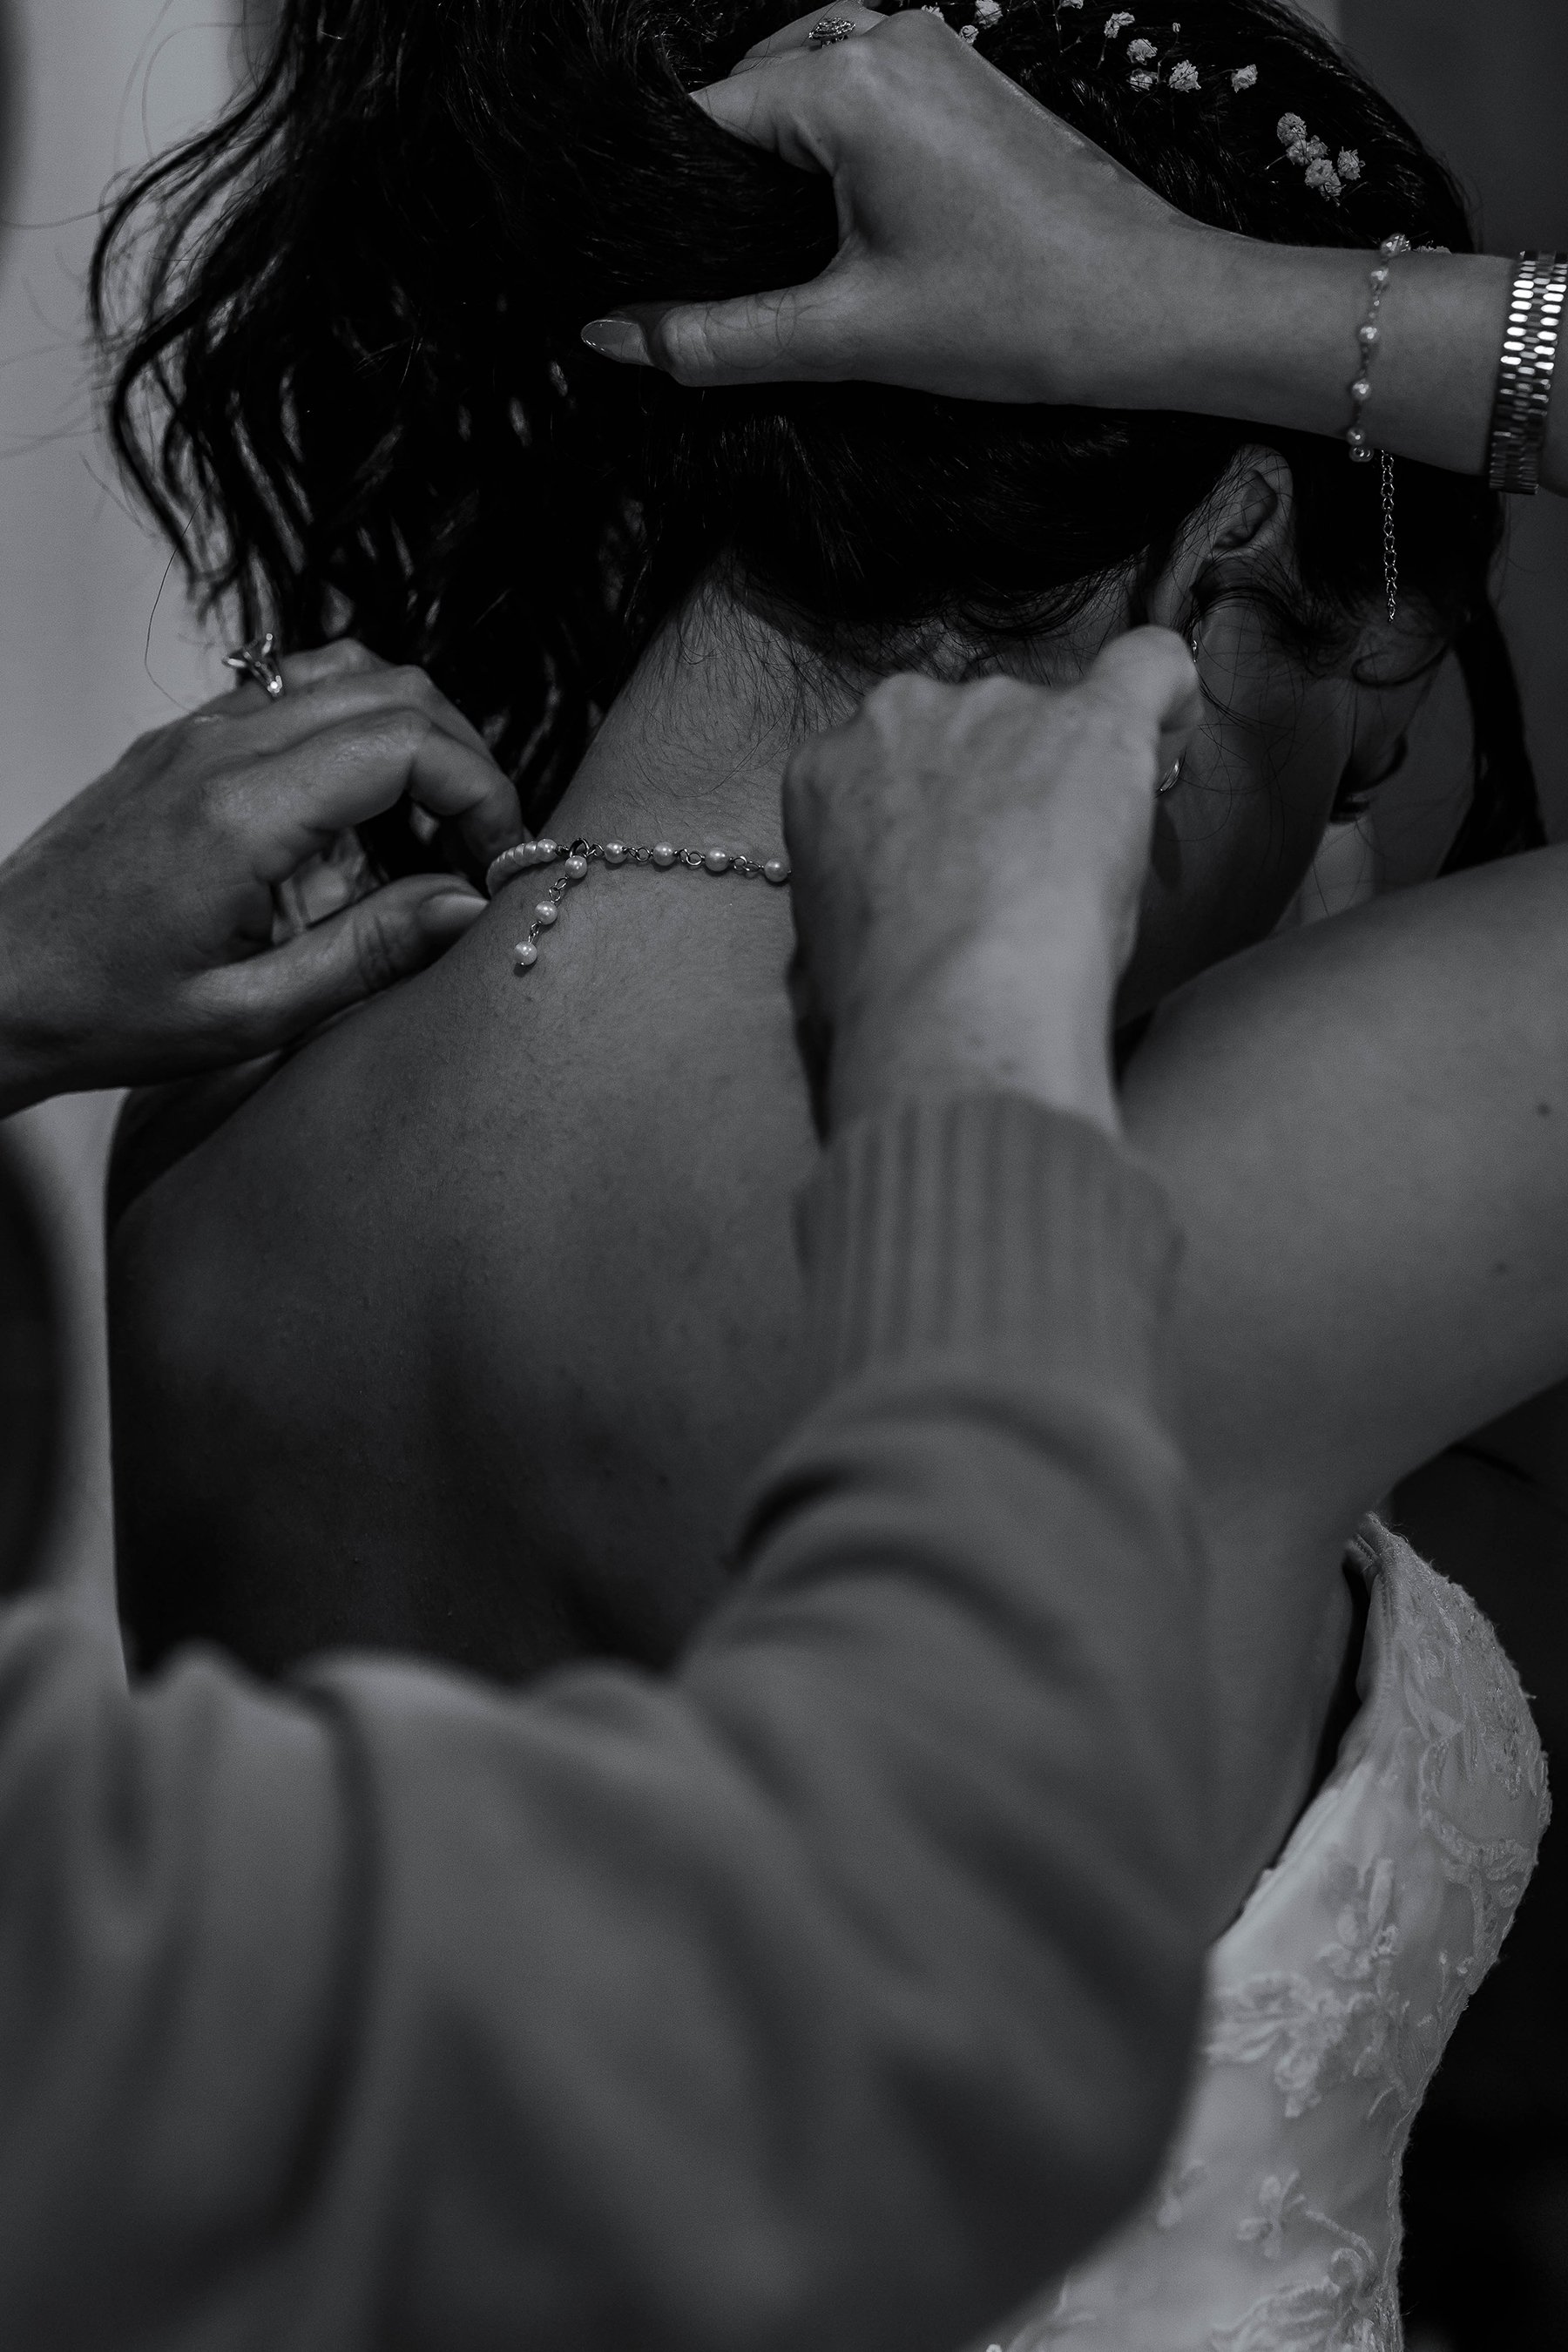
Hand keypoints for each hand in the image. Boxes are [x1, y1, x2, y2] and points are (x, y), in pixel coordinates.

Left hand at [0, 641, 520, 1113]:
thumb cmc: (102, 1011)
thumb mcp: (251, 1014)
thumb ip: (370, 952)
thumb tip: (471, 905)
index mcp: (239, 813)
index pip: (407, 743)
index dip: (482, 794)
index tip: (498, 864)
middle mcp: (219, 749)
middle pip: (395, 689)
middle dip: (466, 763)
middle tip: (481, 852)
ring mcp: (200, 735)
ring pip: (352, 674)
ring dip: (416, 739)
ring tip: (428, 832)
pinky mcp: (188, 744)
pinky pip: (300, 698)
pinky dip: (360, 738)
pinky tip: (359, 825)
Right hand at [580, 7, 1212, 405]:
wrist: (1153, 309)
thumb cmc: (1019, 316)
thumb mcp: (847, 339)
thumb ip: (716, 338)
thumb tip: (614, 338)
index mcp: (847, 83)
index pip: (703, 119)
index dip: (668, 199)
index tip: (655, 266)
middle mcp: (886, 36)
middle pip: (747, 96)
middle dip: (726, 185)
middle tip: (728, 278)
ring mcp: (932, 46)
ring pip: (802, 91)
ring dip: (782, 171)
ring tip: (801, 260)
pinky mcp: (963, 75)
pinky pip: (861, 92)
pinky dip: (834, 152)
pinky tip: (850, 230)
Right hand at [785, 627, 1199, 1134]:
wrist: (950, 1008)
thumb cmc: (889, 1000)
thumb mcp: (832, 939)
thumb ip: (868, 891)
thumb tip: (899, 913)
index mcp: (828, 771)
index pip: (892, 763)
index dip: (935, 811)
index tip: (961, 857)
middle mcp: (901, 716)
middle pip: (969, 731)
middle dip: (999, 789)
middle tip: (1023, 879)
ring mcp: (994, 710)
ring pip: (1048, 720)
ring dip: (1067, 775)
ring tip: (1082, 871)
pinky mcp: (1089, 723)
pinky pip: (1151, 667)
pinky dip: (1170, 698)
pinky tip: (1174, 728)